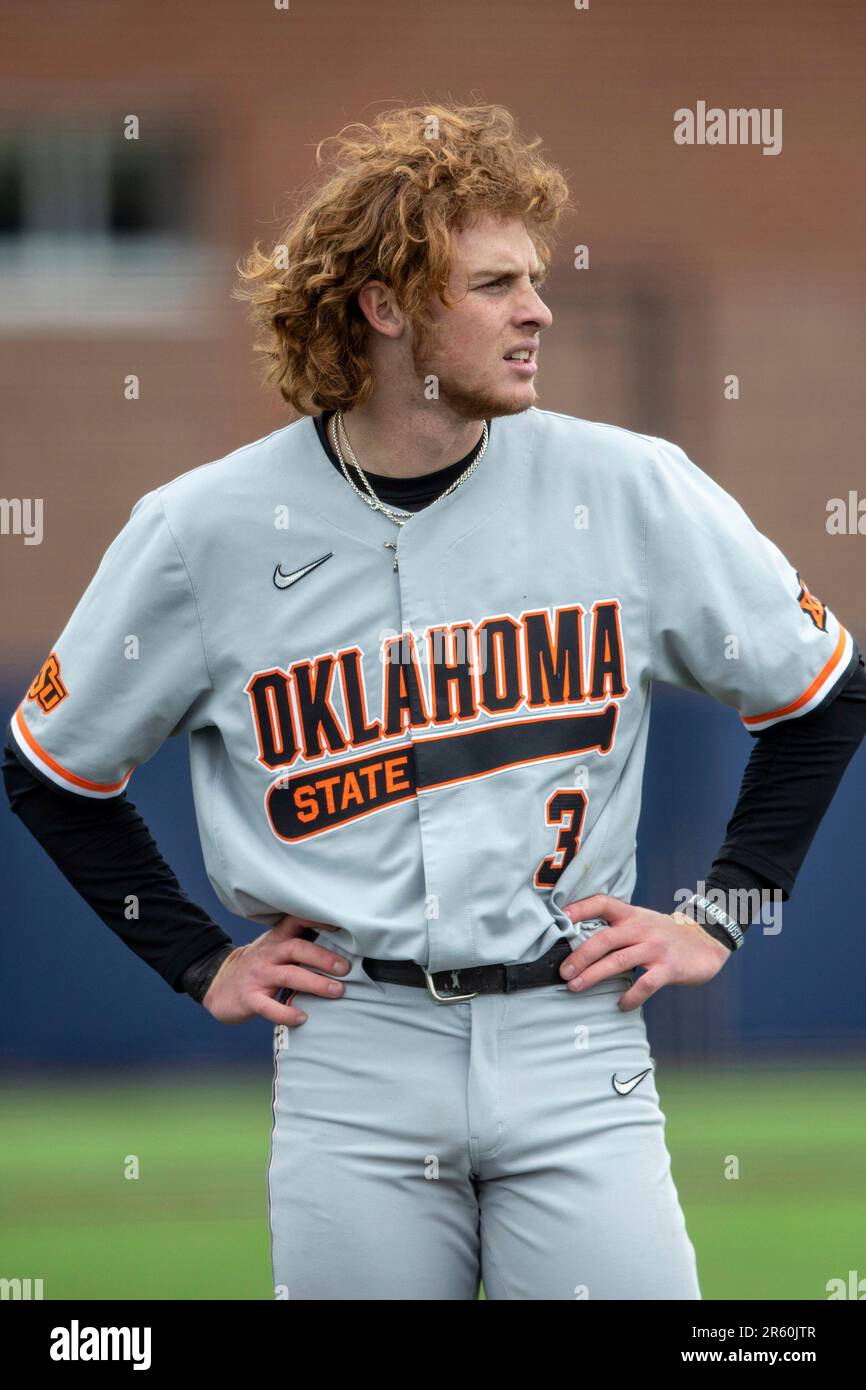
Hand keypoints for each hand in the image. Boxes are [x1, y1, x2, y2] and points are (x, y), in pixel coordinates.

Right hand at [203, 913, 348, 1025]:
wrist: (217, 983)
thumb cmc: (258, 966)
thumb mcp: (274, 949)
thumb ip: (299, 945)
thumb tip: (341, 949)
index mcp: (276, 940)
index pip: (295, 921)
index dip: (316, 920)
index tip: (340, 925)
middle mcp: (268, 955)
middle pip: (296, 948)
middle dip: (323, 958)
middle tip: (346, 968)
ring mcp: (258, 976)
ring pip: (288, 975)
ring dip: (315, 983)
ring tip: (337, 991)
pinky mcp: (249, 998)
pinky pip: (269, 1007)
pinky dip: (286, 1013)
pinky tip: (302, 1018)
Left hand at [559, 893, 732, 1011]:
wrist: (708, 939)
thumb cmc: (665, 934)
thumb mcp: (642, 921)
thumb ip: (618, 928)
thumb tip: (579, 943)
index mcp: (632, 914)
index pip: (602, 903)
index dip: (579, 909)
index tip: (558, 919)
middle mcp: (641, 928)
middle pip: (605, 938)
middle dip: (580, 955)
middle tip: (563, 972)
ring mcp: (655, 948)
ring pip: (619, 961)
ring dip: (594, 975)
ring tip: (576, 986)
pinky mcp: (669, 968)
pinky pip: (645, 984)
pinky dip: (630, 997)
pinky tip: (621, 1004)